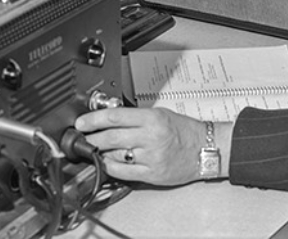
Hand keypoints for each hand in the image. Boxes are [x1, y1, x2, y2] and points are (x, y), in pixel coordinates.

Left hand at [75, 107, 209, 185]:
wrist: (205, 149)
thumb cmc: (184, 130)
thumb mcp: (160, 114)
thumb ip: (136, 117)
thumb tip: (110, 119)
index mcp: (152, 119)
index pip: (115, 117)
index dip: (94, 119)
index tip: (82, 122)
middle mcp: (150, 137)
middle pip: (110, 137)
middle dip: (92, 138)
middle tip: (84, 137)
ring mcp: (150, 158)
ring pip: (115, 155)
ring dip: (101, 152)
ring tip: (98, 148)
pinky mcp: (151, 174)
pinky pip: (123, 172)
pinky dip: (111, 166)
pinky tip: (108, 161)